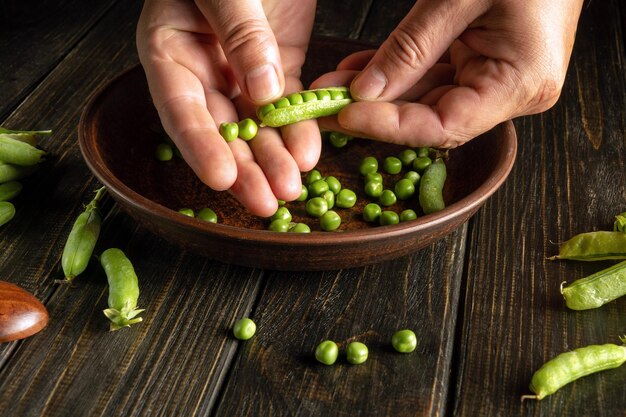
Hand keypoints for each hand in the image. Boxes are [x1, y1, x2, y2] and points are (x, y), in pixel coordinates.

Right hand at [136, 0, 317, 215]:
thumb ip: (240, 36)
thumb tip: (263, 95)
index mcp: (169, 49)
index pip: (181, 108)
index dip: (201, 146)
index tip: (221, 179)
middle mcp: (201, 69)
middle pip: (221, 129)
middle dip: (245, 168)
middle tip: (266, 203)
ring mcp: (240, 73)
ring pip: (257, 126)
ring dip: (274, 159)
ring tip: (293, 190)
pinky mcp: (277, 68)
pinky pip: (288, 106)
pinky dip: (298, 130)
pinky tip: (309, 153)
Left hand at [313, 0, 583, 147]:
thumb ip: (411, 47)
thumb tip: (364, 92)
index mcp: (521, 82)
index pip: (444, 126)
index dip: (390, 126)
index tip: (345, 115)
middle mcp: (512, 91)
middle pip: (431, 118)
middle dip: (374, 111)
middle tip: (323, 106)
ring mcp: (497, 78)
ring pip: (426, 99)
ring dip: (379, 93)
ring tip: (332, 87)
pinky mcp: (483, 62)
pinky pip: (433, 76)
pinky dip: (397, 73)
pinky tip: (360, 72)